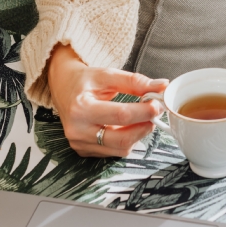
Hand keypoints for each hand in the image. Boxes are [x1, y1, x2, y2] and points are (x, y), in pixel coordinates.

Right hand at [47, 43, 167, 156]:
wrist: (63, 87)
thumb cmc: (85, 81)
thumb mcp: (108, 75)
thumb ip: (135, 81)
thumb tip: (162, 86)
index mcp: (80, 108)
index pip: (120, 115)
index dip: (143, 112)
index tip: (158, 104)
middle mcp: (77, 130)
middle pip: (121, 139)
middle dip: (144, 127)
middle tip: (155, 114)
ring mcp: (79, 144)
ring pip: (120, 149)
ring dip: (137, 135)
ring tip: (142, 118)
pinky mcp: (83, 151)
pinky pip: (113, 151)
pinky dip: (126, 140)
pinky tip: (127, 127)